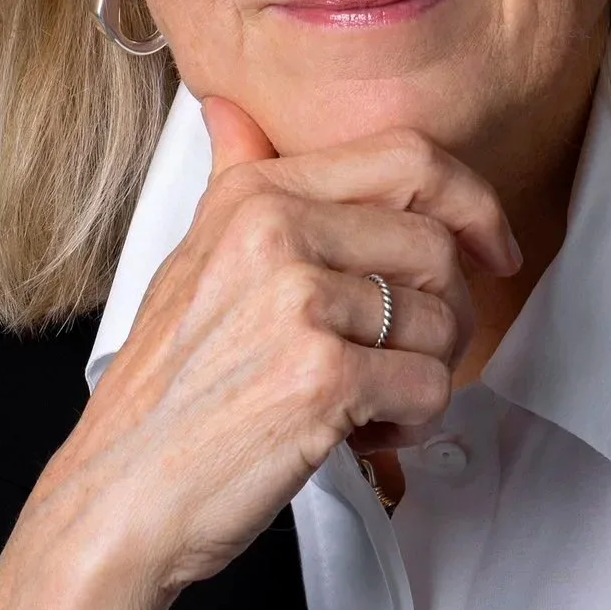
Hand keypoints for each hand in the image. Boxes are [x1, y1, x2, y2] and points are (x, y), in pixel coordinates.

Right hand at [0, 103, 518, 609]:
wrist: (121, 497)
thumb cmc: (163, 397)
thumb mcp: (187, 266)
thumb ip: (230, 182)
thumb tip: (231, 112)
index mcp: (251, 196)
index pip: (407, 159)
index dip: (471, 205)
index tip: (489, 248)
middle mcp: (274, 234)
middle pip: (437, 248)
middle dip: (447, 315)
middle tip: (407, 357)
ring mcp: (298, 303)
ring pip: (441, 324)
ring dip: (422, 377)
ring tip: (364, 404)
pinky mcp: (322, 377)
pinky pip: (428, 387)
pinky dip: (410, 424)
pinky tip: (360, 435)